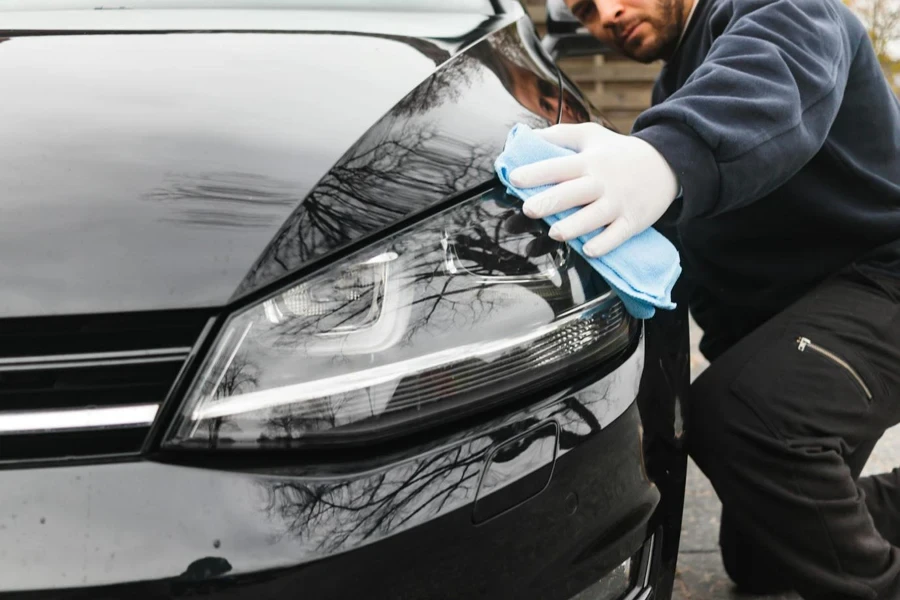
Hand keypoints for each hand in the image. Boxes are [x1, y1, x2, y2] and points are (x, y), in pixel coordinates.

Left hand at [509, 123, 678, 256]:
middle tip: (528, 209)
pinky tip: (589, 250)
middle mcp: (602, 182)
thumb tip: (525, 136)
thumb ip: (559, 135)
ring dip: (575, 225)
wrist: (667, 163)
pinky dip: (605, 243)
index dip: (536, 172)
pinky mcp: (633, 221)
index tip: (514, 178)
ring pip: (595, 216)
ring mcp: (619, 203)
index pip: (559, 166)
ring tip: (554, 233)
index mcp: (589, 161)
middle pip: (575, 192)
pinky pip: (618, 234)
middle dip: (551, 201)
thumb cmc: (618, 152)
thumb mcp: (590, 135)